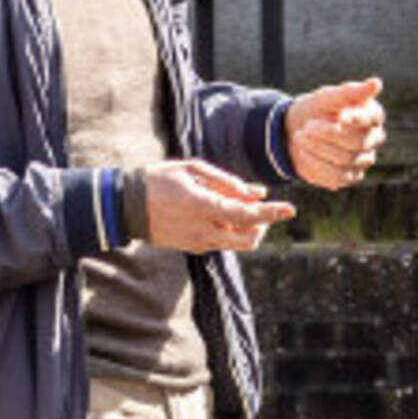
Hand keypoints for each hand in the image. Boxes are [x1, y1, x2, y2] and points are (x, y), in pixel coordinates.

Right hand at [137, 159, 294, 254]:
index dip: (271, 213)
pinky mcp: (192, 248)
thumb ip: (225, 181)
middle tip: (265, 207)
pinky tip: (224, 215)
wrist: (127, 206)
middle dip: (263, 224)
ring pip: (237, 245)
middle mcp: (203, 230)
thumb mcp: (192, 170)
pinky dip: (232, 232)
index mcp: (204, 206)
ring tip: (242, 207)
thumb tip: (255, 192)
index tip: (291, 209)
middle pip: (248, 238)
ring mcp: (198, 242)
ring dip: (249, 230)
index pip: (247, 216)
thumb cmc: (159, 179)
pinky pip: (221, 244)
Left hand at [284, 75, 385, 190]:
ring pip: (345, 160)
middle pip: (358, 142)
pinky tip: (303, 152)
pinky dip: (316, 164)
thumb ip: (351, 92)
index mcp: (373, 116)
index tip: (340, 116)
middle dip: (329, 134)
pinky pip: (336, 176)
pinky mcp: (348, 177)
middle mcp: (373, 139)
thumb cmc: (319, 109)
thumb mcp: (329, 97)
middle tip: (307, 126)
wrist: (297, 128)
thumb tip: (377, 83)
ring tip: (300, 137)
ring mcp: (362, 161)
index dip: (357, 119)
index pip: (371, 119)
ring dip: (318, 148)